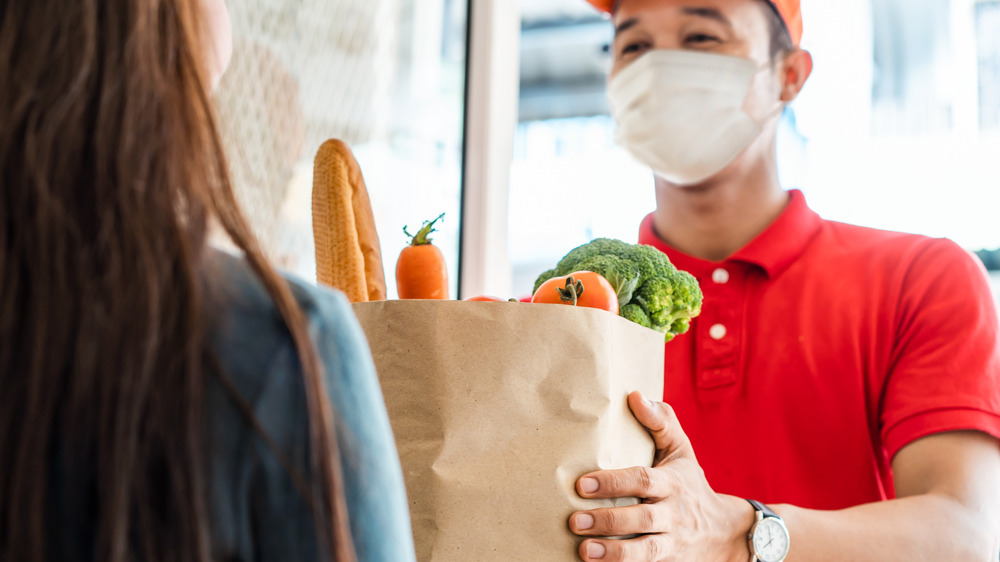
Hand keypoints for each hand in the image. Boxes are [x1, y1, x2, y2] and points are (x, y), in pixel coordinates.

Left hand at [569, 392, 753, 560]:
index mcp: (673, 482)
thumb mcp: (681, 451)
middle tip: (574, 520)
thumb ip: (660, 422)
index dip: (613, 483)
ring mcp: (673, 542)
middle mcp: (674, 514)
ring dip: (614, 553)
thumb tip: (634, 395)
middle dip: (608, 520)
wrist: (726, 532)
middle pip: (642, 518)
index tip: (581, 484)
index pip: (643, 480)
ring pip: (646, 551)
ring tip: (584, 551)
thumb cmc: (690, 483)